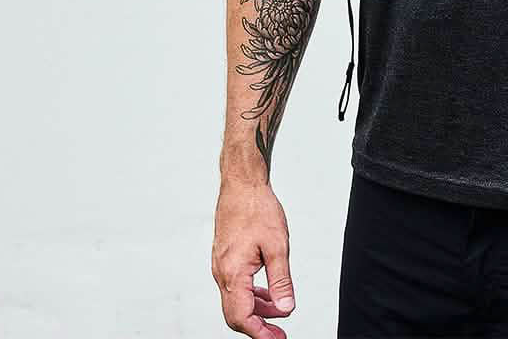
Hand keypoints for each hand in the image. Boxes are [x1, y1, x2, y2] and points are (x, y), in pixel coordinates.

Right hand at [212, 179, 296, 338]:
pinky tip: (268, 294)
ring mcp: (221, 266)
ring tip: (280, 314)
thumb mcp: (277, 245)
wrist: (241, 184)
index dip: (260, 333)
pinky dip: (252, 295)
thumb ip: (281, 279)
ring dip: (257, 311)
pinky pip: (237, 286)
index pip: (242, 317)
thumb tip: (286, 307)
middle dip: (259, 327)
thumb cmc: (257, 208)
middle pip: (236, 314)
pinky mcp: (225, 259)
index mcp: (233, 273)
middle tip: (279, 334)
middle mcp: (222, 273)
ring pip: (237, 300)